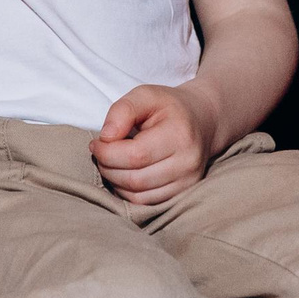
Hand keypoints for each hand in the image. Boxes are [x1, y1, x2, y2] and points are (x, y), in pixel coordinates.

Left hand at [93, 82, 225, 205]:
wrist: (202, 120)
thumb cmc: (168, 107)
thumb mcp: (145, 95)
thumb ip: (122, 110)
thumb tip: (105, 137)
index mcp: (180, 135)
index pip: (135, 155)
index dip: (107, 152)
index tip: (96, 143)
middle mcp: (188, 163)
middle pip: (135, 179)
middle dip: (108, 168)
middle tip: (100, 153)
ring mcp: (188, 182)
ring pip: (138, 195)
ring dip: (115, 181)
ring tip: (111, 162)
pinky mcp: (183, 194)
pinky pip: (145, 202)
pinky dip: (127, 191)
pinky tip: (123, 174)